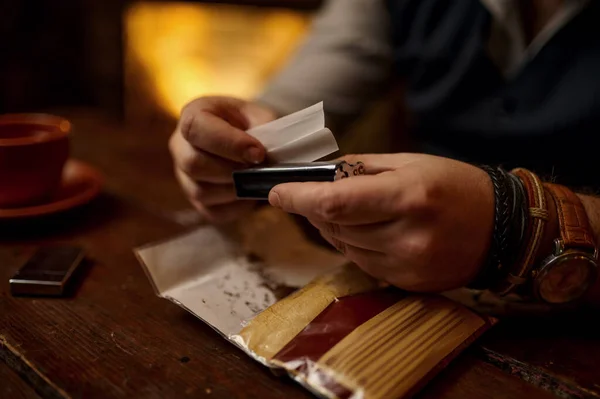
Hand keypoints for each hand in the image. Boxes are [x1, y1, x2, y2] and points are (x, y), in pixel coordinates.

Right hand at [169, 96, 276, 223]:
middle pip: (194, 164)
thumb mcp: (261, 116)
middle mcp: (180, 145)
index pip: (196, 128)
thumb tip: (263, 155)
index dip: (228, 143)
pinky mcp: (195, 200)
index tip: (257, 153)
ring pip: (201, 192)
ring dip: (235, 190)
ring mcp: (184, 175)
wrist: (251, 139)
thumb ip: (264, 130)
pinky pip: (212, 212)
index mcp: (194, 114)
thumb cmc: (253, 124)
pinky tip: (250, 194)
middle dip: (232, 170)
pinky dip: (236, 208)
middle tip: (258, 168)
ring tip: (256, 180)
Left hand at [268, 153, 494, 291]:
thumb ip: (361, 169)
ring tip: (350, 211)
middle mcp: (406, 236)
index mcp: (407, 197)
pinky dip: (355, 246)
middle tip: (314, 196)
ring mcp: (407, 265)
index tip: (276, 193)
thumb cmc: (454, 186)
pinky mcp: (408, 283)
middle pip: (335, 228)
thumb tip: (320, 177)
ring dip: (334, 229)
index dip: (299, 199)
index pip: (335, 203)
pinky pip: (362, 263)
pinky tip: (369, 231)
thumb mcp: (410, 163)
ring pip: (344, 248)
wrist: (501, 227)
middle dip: (315, 210)